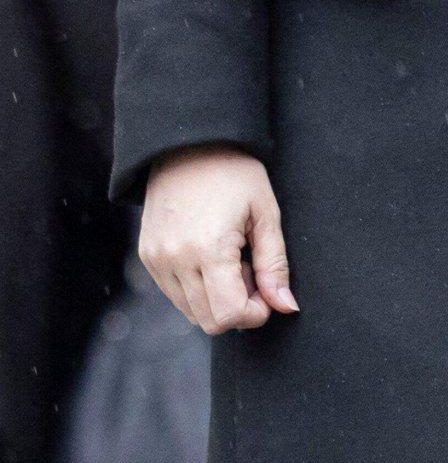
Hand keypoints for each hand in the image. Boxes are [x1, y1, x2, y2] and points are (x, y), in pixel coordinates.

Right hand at [139, 143, 298, 334]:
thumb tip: (286, 307)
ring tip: (230, 258)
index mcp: (209, 249)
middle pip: (209, 320)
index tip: (266, 287)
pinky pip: (174, 294)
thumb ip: (275, 265)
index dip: (254, 312)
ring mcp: (157, 259)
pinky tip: (209, 255)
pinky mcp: (148, 256)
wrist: (189, 141)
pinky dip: (197, 288)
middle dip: (237, 306)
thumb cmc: (234, 171)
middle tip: (249, 267)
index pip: (228, 315)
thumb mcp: (265, 212)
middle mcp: (176, 259)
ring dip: (216, 298)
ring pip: (190, 311)